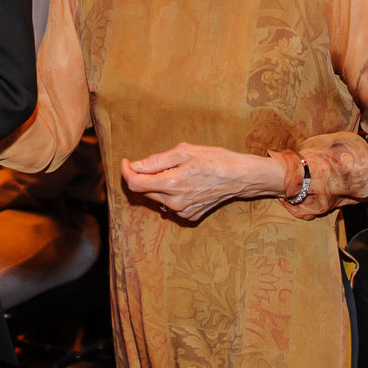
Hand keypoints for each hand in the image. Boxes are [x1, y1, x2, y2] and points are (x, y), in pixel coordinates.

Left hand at [121, 143, 285, 224]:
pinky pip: (171, 204)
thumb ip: (157, 160)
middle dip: (143, 176)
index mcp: (172, 183)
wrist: (241, 178)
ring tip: (178, 171)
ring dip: (158, 185)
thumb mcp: (186, 151)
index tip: (126, 161)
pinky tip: (187, 183)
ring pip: (158, 198)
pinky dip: (171, 193)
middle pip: (145, 191)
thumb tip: (135, 165)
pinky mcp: (190, 216)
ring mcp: (183, 211)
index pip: (135, 183)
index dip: (126, 171)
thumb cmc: (216, 159)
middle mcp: (175, 202)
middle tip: (157, 162)